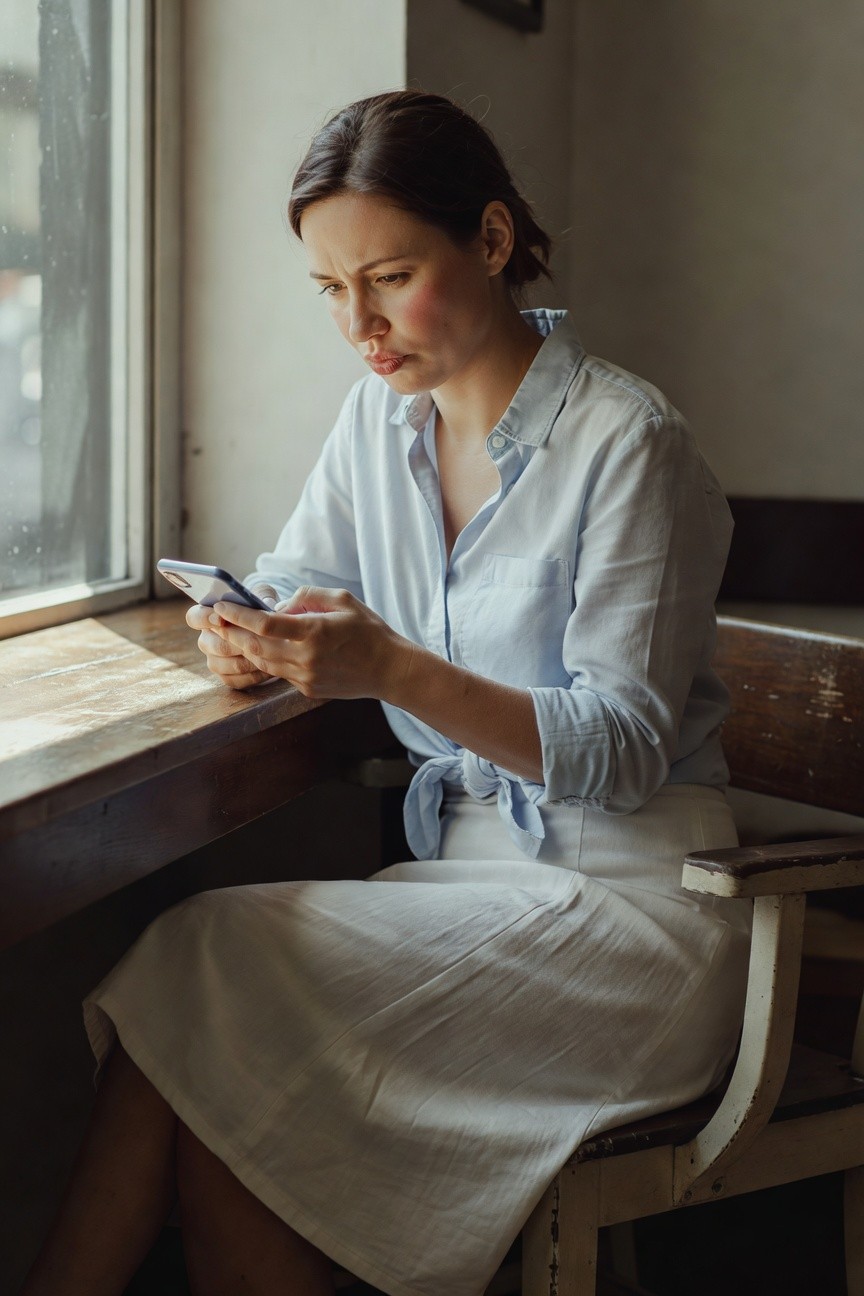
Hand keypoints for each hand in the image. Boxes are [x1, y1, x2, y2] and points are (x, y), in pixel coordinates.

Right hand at [186, 583, 278, 689]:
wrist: (274, 632)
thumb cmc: (263, 608)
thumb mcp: (263, 595)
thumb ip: (261, 596)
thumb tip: (266, 604)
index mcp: (207, 616)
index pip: (194, 617)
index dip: (205, 618)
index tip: (220, 617)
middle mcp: (206, 639)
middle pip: (210, 644)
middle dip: (234, 641)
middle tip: (255, 639)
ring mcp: (214, 660)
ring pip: (222, 664)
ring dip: (245, 660)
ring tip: (267, 654)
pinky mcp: (227, 677)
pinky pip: (233, 680)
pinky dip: (251, 676)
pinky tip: (268, 668)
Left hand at [209, 585, 413, 699]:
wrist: (389, 670)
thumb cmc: (368, 631)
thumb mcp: (342, 600)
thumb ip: (306, 597)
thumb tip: (279, 606)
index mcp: (314, 632)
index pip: (264, 624)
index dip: (238, 615)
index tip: (220, 606)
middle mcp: (306, 658)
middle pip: (255, 646)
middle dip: (232, 632)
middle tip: (214, 620)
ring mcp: (306, 677)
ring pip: (262, 662)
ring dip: (244, 648)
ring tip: (231, 633)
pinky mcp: (307, 689)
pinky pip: (279, 672)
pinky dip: (266, 659)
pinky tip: (259, 648)